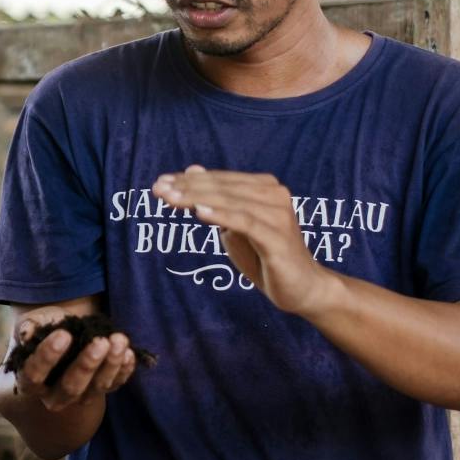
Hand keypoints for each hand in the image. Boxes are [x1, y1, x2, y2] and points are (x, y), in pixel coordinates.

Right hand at [9, 307, 137, 412]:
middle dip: (87, 365)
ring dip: (111, 364)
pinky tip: (128, 352)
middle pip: (71, 388)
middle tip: (100, 342)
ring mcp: (81, 396)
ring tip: (119, 341)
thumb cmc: (43, 330)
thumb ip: (27, 328)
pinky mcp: (102, 390)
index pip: (34, 375)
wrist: (64, 334)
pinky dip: (124, 370)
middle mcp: (54, 396)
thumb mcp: (31, 324)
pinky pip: (115, 384)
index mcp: (29, 382)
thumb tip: (27, 333)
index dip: (48, 357)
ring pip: (97, 388)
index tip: (64, 334)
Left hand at [152, 166, 333, 314]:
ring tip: (169, 198)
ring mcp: (278, 215)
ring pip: (231, 201)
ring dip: (197, 198)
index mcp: (264, 188)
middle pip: (223, 188)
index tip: (159, 183)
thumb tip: (192, 170)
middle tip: (157, 190)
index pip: (220, 180)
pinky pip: (246, 222)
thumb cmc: (265, 256)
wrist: (302, 288)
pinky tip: (199, 212)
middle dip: (187, 188)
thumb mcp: (234, 227)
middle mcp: (274, 195)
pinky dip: (222, 215)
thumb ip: (216, 200)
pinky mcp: (278, 237)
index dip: (188, 181)